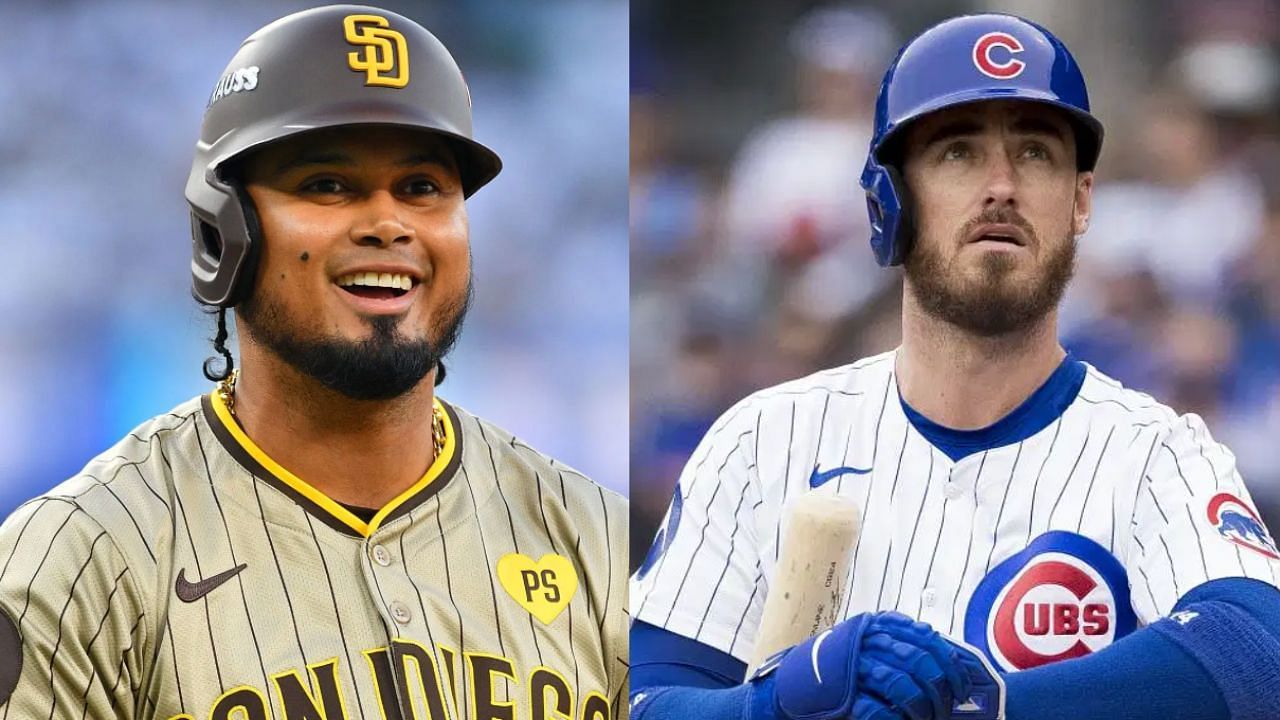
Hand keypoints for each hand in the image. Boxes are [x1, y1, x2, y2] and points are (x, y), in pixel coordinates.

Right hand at [749, 612, 1003, 719]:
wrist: (787, 688)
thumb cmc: (832, 670)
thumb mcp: (862, 645)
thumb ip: (895, 642)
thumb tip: (941, 649)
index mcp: (874, 625)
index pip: (924, 638)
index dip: (949, 662)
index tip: (962, 684)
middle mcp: (864, 641)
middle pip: (918, 661)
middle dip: (940, 688)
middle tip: (947, 707)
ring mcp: (852, 668)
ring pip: (902, 686)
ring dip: (921, 708)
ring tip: (926, 719)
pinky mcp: (843, 695)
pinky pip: (879, 710)